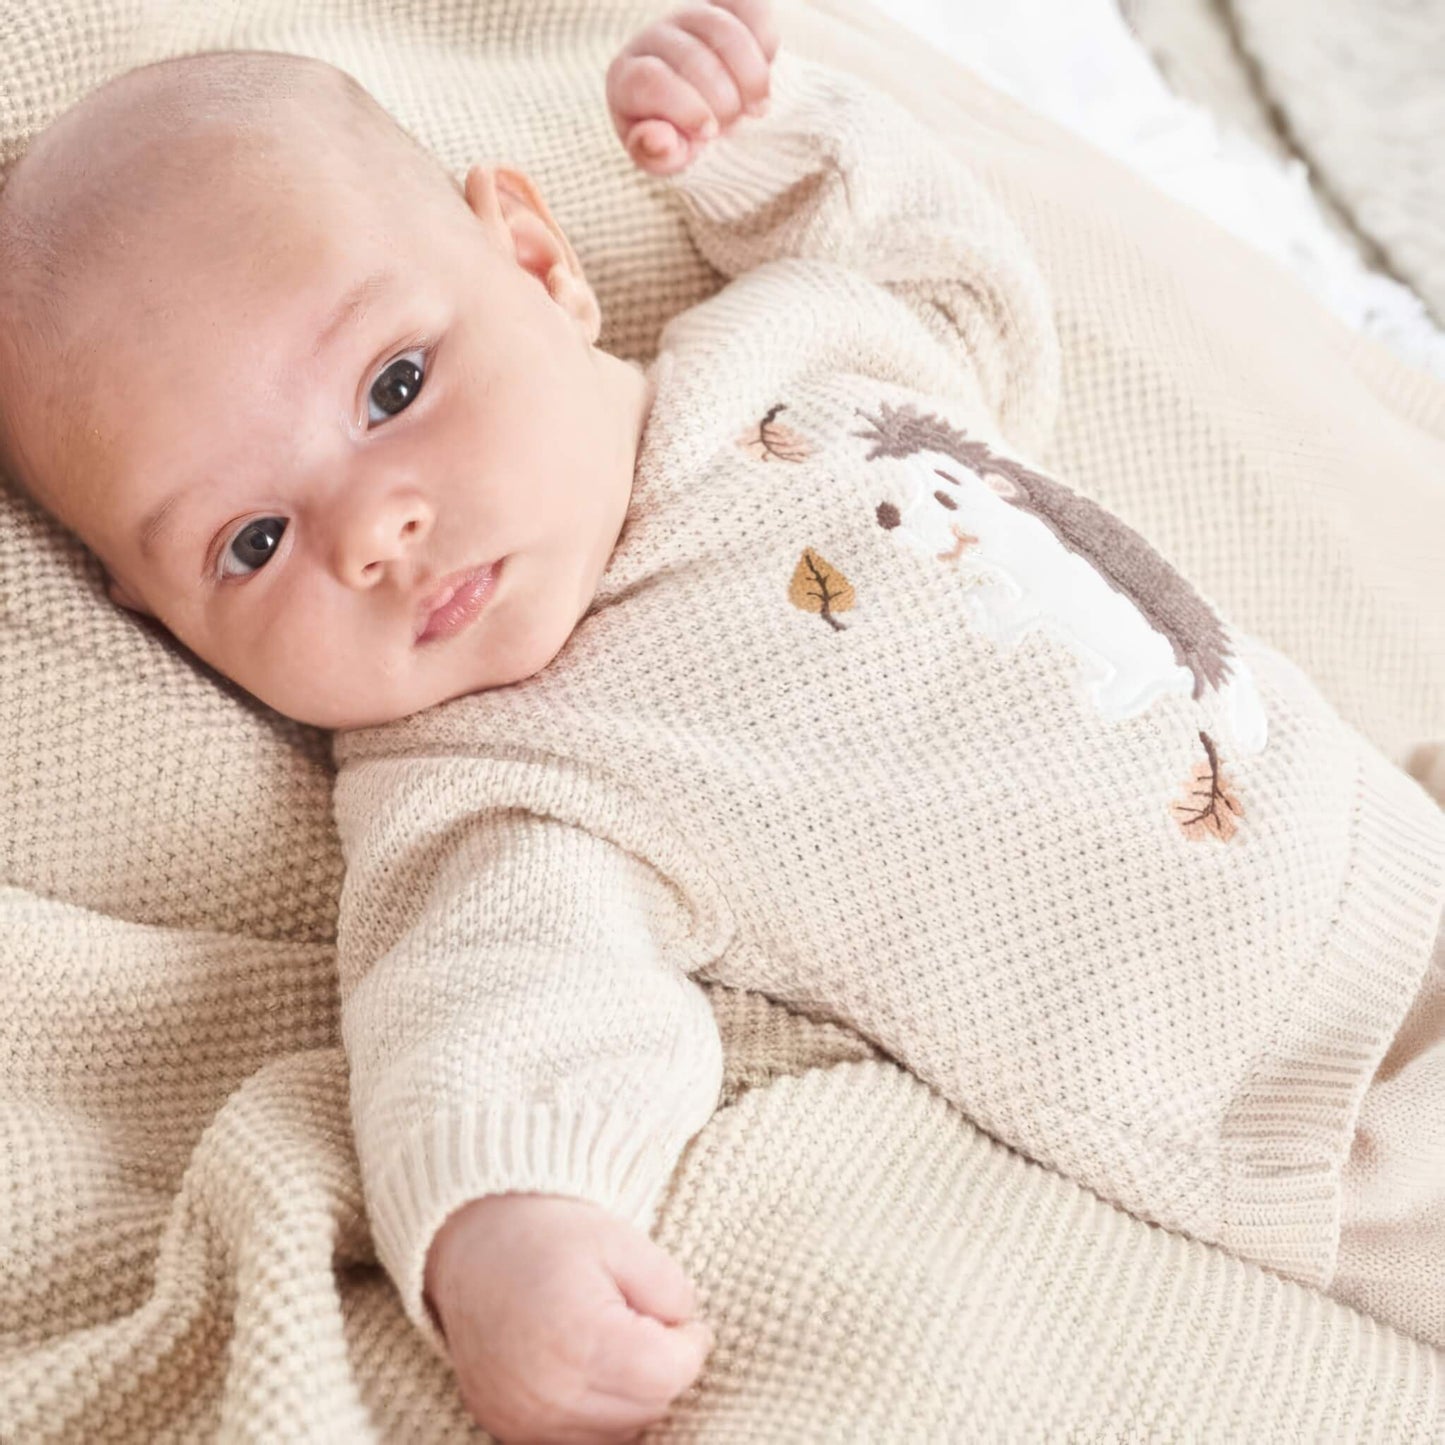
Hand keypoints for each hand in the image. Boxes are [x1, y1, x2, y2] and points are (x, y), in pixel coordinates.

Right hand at [423, 1193, 713, 1443]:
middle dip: (663, 1369)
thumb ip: (670, 1288)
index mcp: (579, 1339)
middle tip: (651, 1324)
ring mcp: (521, 1419)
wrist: (472, 1243)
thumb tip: (689, 1330)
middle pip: (647, 1408)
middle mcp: (547, 1392)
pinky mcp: (506, 1428)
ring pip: (618, 1433)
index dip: (691, 1347)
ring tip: (618, 1341)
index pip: (668, 1375)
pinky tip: (591, 1368)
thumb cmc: (549, 1235)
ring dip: (633, 1396)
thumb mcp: (621, 1239)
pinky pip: (577, 1440)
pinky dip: (598, 1412)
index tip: (688, 1322)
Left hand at [606, 0, 780, 175]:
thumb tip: (660, 140)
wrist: (707, 113)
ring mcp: (688, 16)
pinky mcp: (723, 5)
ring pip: (723, 30)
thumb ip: (658, 155)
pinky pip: (751, 9)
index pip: (651, 81)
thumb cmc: (680, 137)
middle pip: (691, 57)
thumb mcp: (667, 157)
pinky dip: (766, 44)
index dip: (686, 108)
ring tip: (757, 109)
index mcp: (627, 79)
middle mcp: (653, 39)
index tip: (711, 132)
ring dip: (751, 77)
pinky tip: (763, 74)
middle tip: (733, 125)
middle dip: (722, 100)